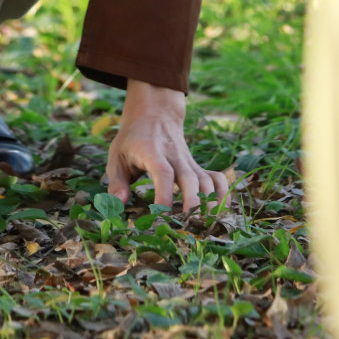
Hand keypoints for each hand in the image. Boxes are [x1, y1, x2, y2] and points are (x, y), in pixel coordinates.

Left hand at [106, 81, 228, 212]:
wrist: (155, 114)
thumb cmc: (132, 140)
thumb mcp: (117, 156)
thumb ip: (116, 182)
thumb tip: (118, 204)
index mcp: (152, 152)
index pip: (163, 172)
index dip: (164, 194)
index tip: (160, 214)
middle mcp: (174, 156)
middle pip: (190, 178)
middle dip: (194, 202)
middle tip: (191, 224)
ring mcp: (189, 161)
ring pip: (206, 179)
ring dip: (210, 201)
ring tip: (207, 223)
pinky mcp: (197, 166)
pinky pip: (216, 177)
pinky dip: (222, 192)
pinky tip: (221, 210)